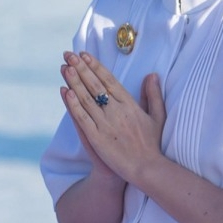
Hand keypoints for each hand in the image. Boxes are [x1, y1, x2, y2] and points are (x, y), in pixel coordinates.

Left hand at [60, 52, 166, 189]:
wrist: (146, 168)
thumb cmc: (152, 144)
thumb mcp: (157, 116)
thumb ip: (153, 94)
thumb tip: (152, 74)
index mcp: (129, 104)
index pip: (109, 80)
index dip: (95, 66)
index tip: (84, 55)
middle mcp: (116, 110)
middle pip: (95, 85)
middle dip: (80, 68)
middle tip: (68, 54)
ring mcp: (105, 123)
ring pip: (86, 98)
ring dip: (74, 81)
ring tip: (64, 67)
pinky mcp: (96, 137)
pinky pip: (82, 117)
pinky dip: (73, 104)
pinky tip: (65, 92)